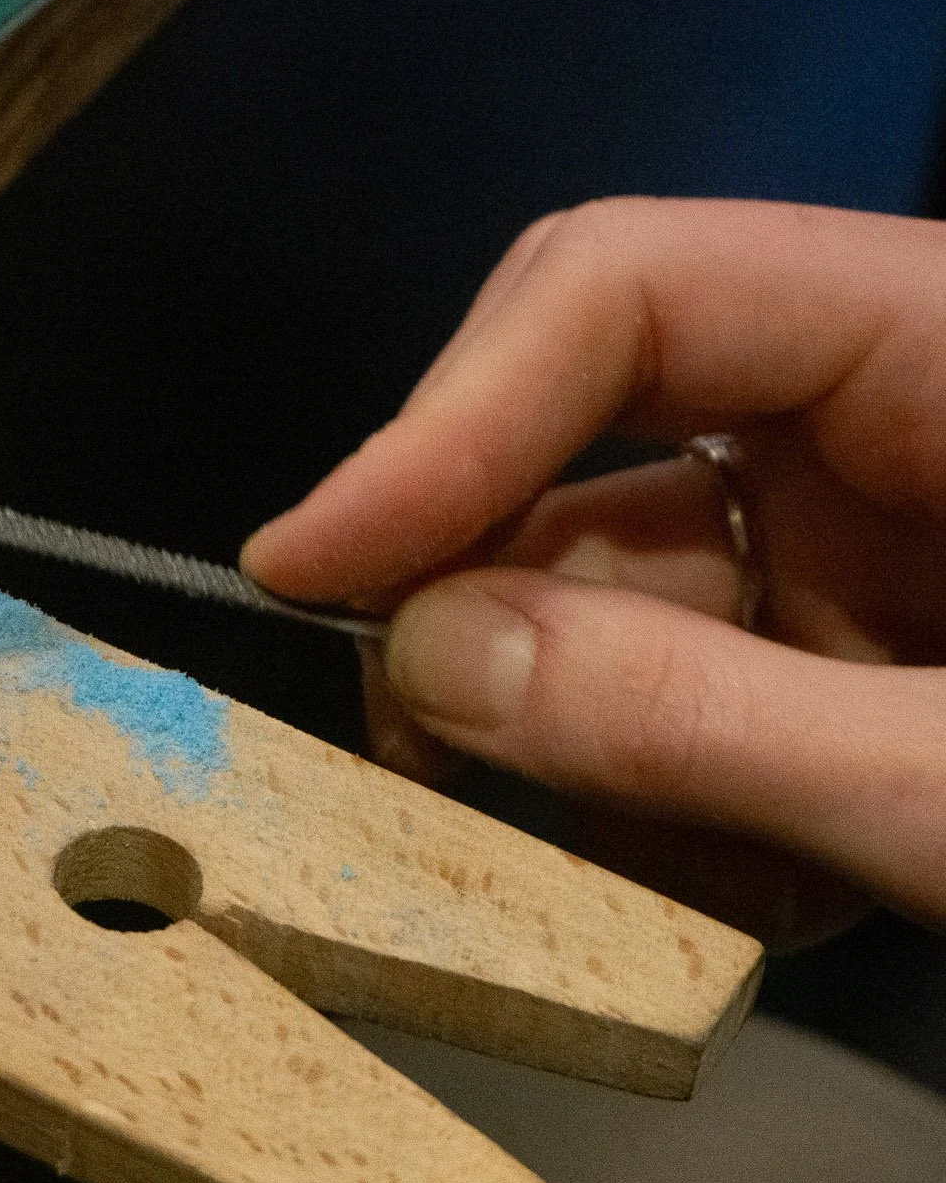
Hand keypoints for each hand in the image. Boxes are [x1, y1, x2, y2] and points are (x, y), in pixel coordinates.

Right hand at [242, 198, 945, 943]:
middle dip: (492, 619)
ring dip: (593, 758)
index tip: (301, 570)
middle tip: (411, 756)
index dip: (443, 422)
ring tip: (671, 884)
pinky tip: (748, 889)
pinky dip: (668, 808)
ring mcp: (864, 539)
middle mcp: (872, 414)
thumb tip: (425, 661)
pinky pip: (678, 696)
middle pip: (581, 452)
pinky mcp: (851, 652)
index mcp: (942, 343)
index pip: (623, 293)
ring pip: (613, 605)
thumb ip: (703, 720)